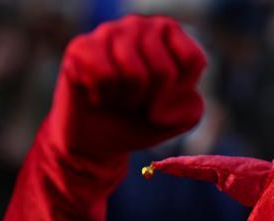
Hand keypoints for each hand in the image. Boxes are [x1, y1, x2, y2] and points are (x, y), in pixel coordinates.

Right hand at [47, 15, 205, 162]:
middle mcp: (141, 25)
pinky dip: (103, 97)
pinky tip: (97, 95)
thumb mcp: (176, 121)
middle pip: (164, 71)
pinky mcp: (81, 46)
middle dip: (152, 101)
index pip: (192, 60)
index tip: (166, 98)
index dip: (182, 91)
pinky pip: (104, 76)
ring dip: (128, 101)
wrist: (96, 141)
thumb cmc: (140, 122)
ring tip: (119, 99)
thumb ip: (191, 109)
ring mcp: (109, 32)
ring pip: (134, 74)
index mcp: (170, 34)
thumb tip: (166, 101)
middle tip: (137, 103)